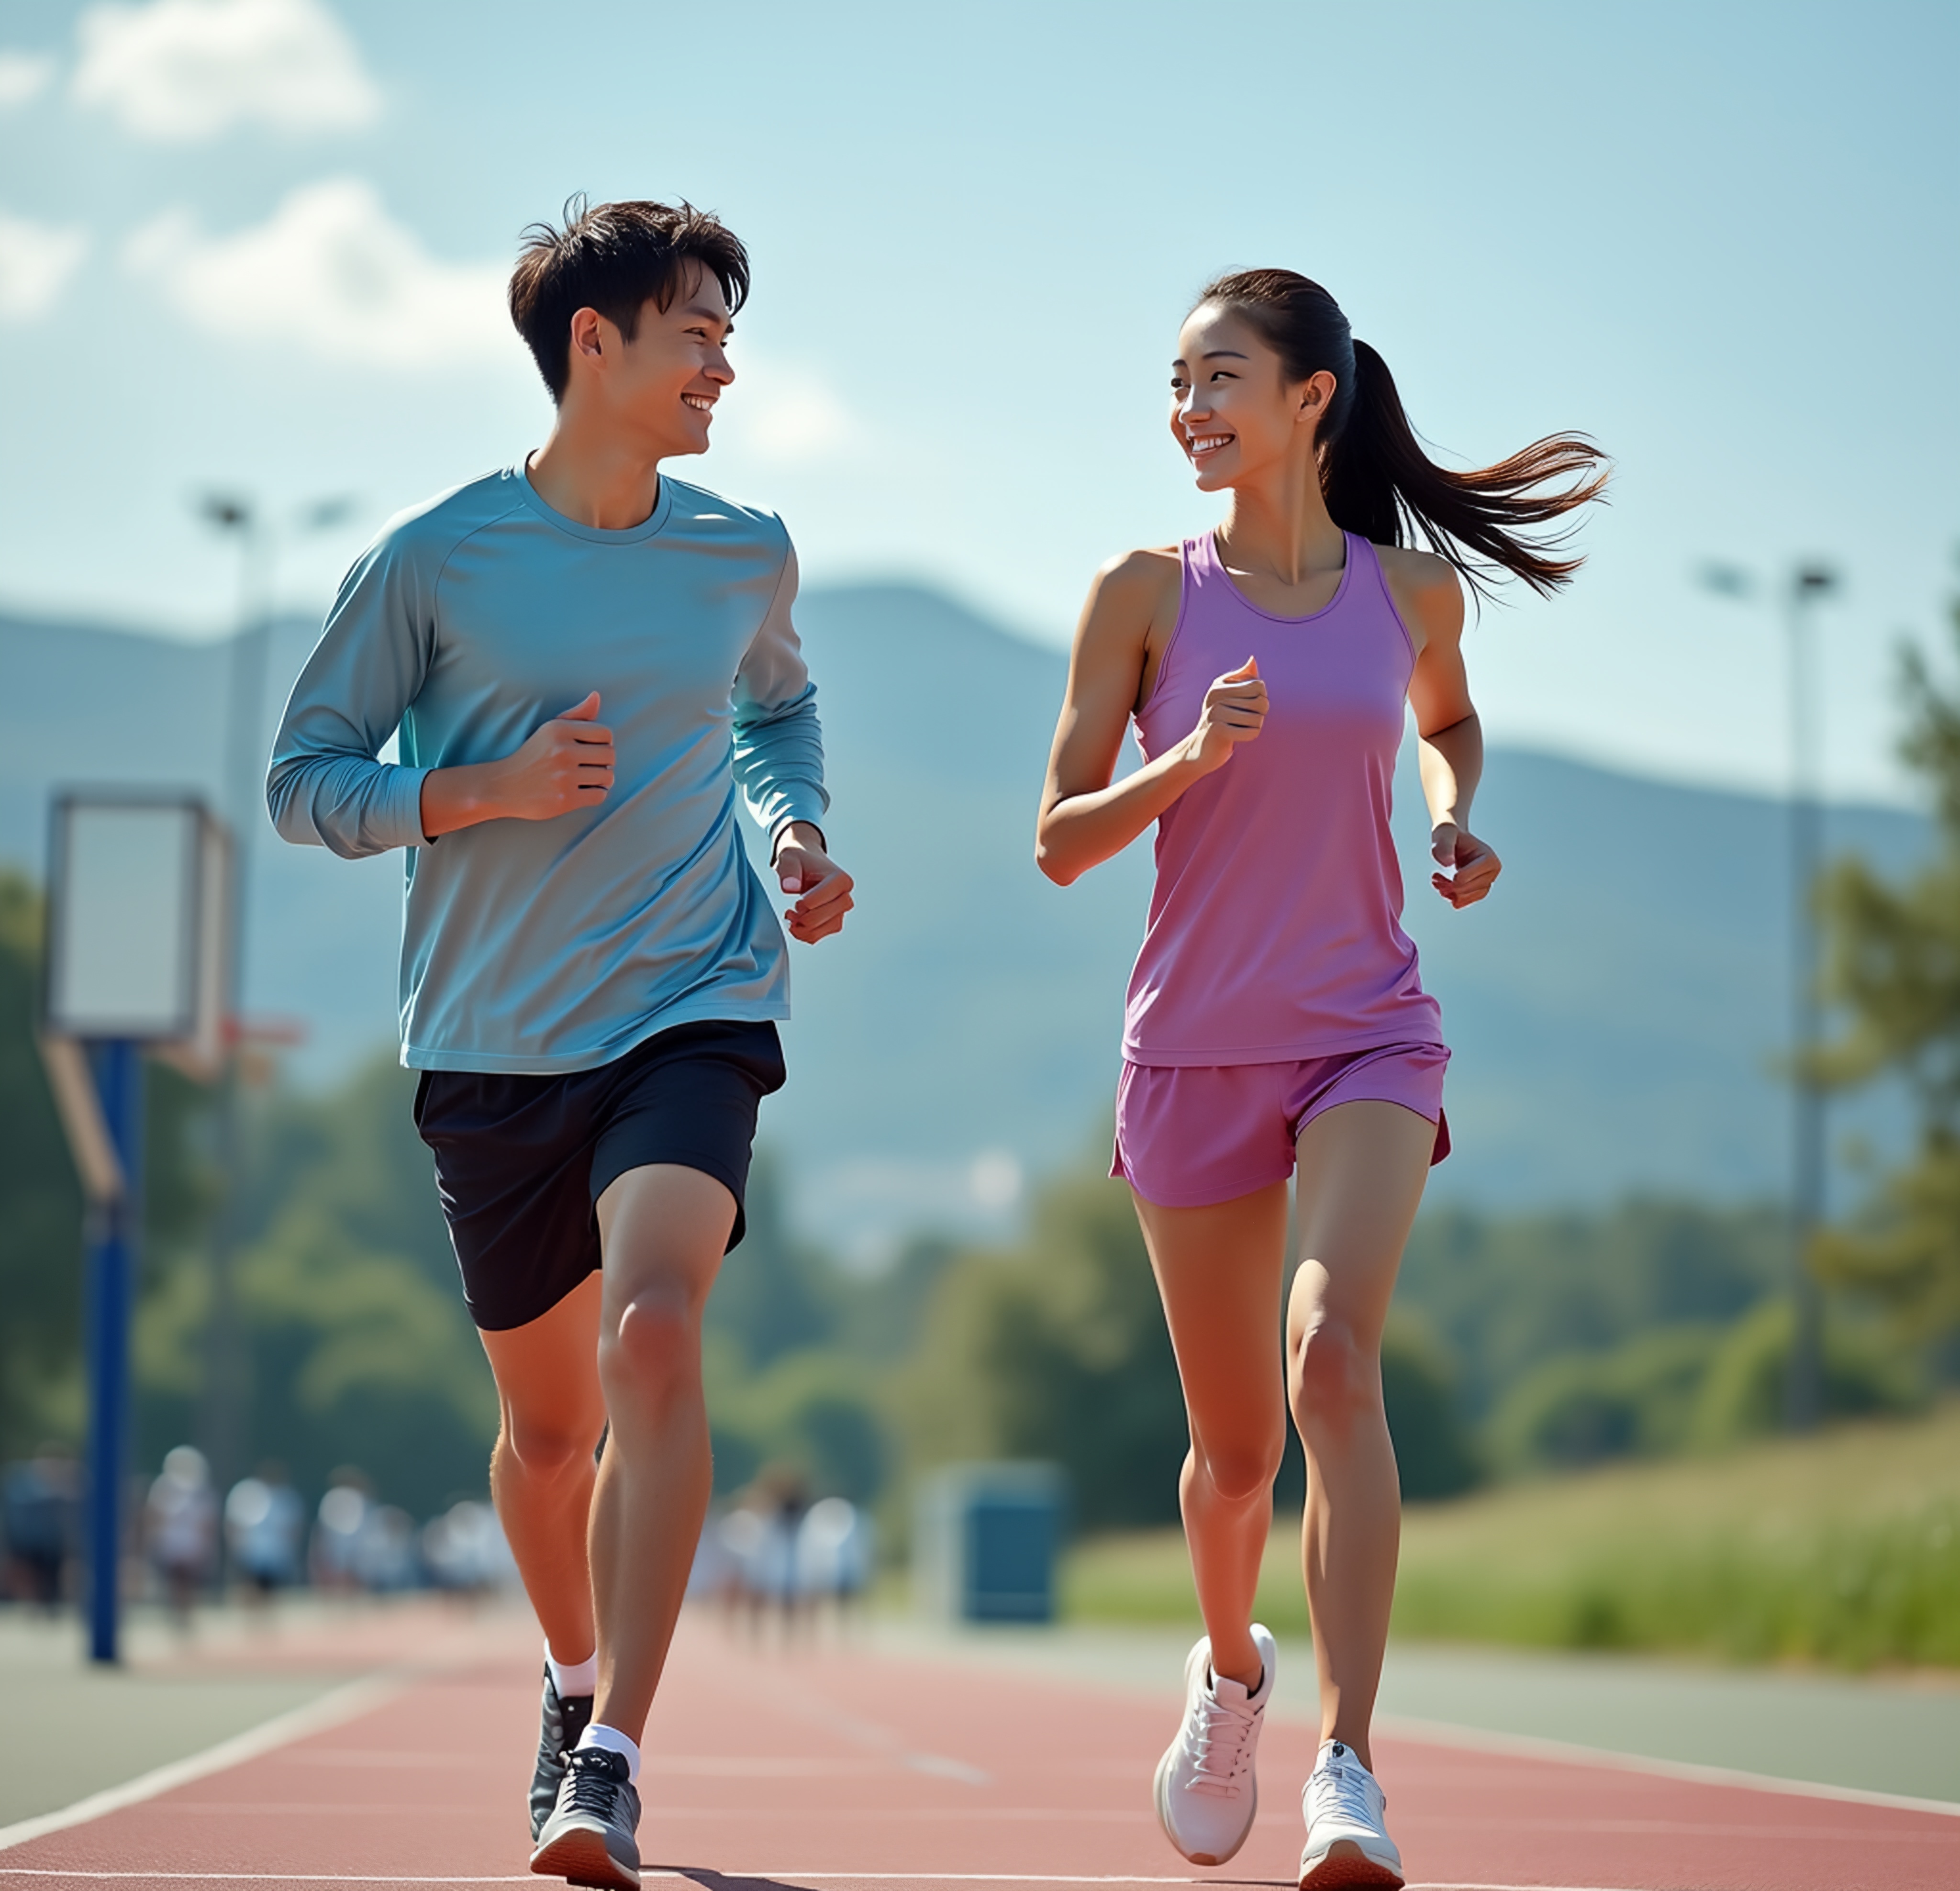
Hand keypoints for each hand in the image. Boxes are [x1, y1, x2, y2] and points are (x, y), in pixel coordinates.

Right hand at [496, 691, 613, 820]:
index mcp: (559, 730)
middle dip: (605, 763)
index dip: (604, 743)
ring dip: (603, 781)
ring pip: (608, 777)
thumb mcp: (550, 730)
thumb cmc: (532, 756)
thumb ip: (577, 715)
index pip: (606, 734)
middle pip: (610, 755)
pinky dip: (596, 795)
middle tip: (592, 767)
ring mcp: (564, 776)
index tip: (593, 750)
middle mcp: (562, 751)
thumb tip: (596, 696)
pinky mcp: (565, 799)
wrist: (503, 786)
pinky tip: (584, 792)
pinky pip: (600, 796)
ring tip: (589, 780)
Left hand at [774, 821, 853, 943]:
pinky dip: (803, 934)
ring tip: (791, 917)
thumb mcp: (790, 858)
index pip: (823, 899)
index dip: (804, 904)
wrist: (804, 864)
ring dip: (802, 928)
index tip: (796, 900)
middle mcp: (845, 896)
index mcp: (841, 879)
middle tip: (791, 910)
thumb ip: (789, 870)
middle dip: (803, 918)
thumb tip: (790, 887)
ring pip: (822, 930)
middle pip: (824, 917)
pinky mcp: (833, 921)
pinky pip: (818, 936)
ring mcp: (840, 911)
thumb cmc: (800, 861)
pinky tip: (795, 924)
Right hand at [1182, 656, 1266, 773]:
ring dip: (1254, 727)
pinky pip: (1252, 733)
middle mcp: (1215, 697)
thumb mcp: (1228, 696)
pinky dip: (1250, 736)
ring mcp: (1215, 713)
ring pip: (1258, 719)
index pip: (1258, 685)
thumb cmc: (1220, 720)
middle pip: (1261, 702)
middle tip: (1245, 720)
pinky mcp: (1218, 731)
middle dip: (1260, 714)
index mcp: (1218, 686)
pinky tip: (1237, 738)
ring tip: (1239, 728)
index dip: (1260, 697)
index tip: (1248, 706)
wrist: (1201, 748)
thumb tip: (1252, 659)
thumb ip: (1243, 677)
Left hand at [1431, 822, 1500, 907]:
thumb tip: (1447, 862)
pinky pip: (1467, 901)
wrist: (1452, 839)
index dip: (1452, 879)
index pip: (1469, 878)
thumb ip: (1444, 846)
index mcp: (1489, 858)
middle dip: (1449, 887)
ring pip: (1468, 897)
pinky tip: (1443, 889)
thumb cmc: (1450, 835)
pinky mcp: (1479, 888)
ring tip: (1438, 882)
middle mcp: (1492, 871)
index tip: (1439, 872)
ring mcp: (1487, 881)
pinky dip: (1453, 898)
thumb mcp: (1444, 833)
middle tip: (1435, 878)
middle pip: (1469, 890)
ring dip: (1449, 894)